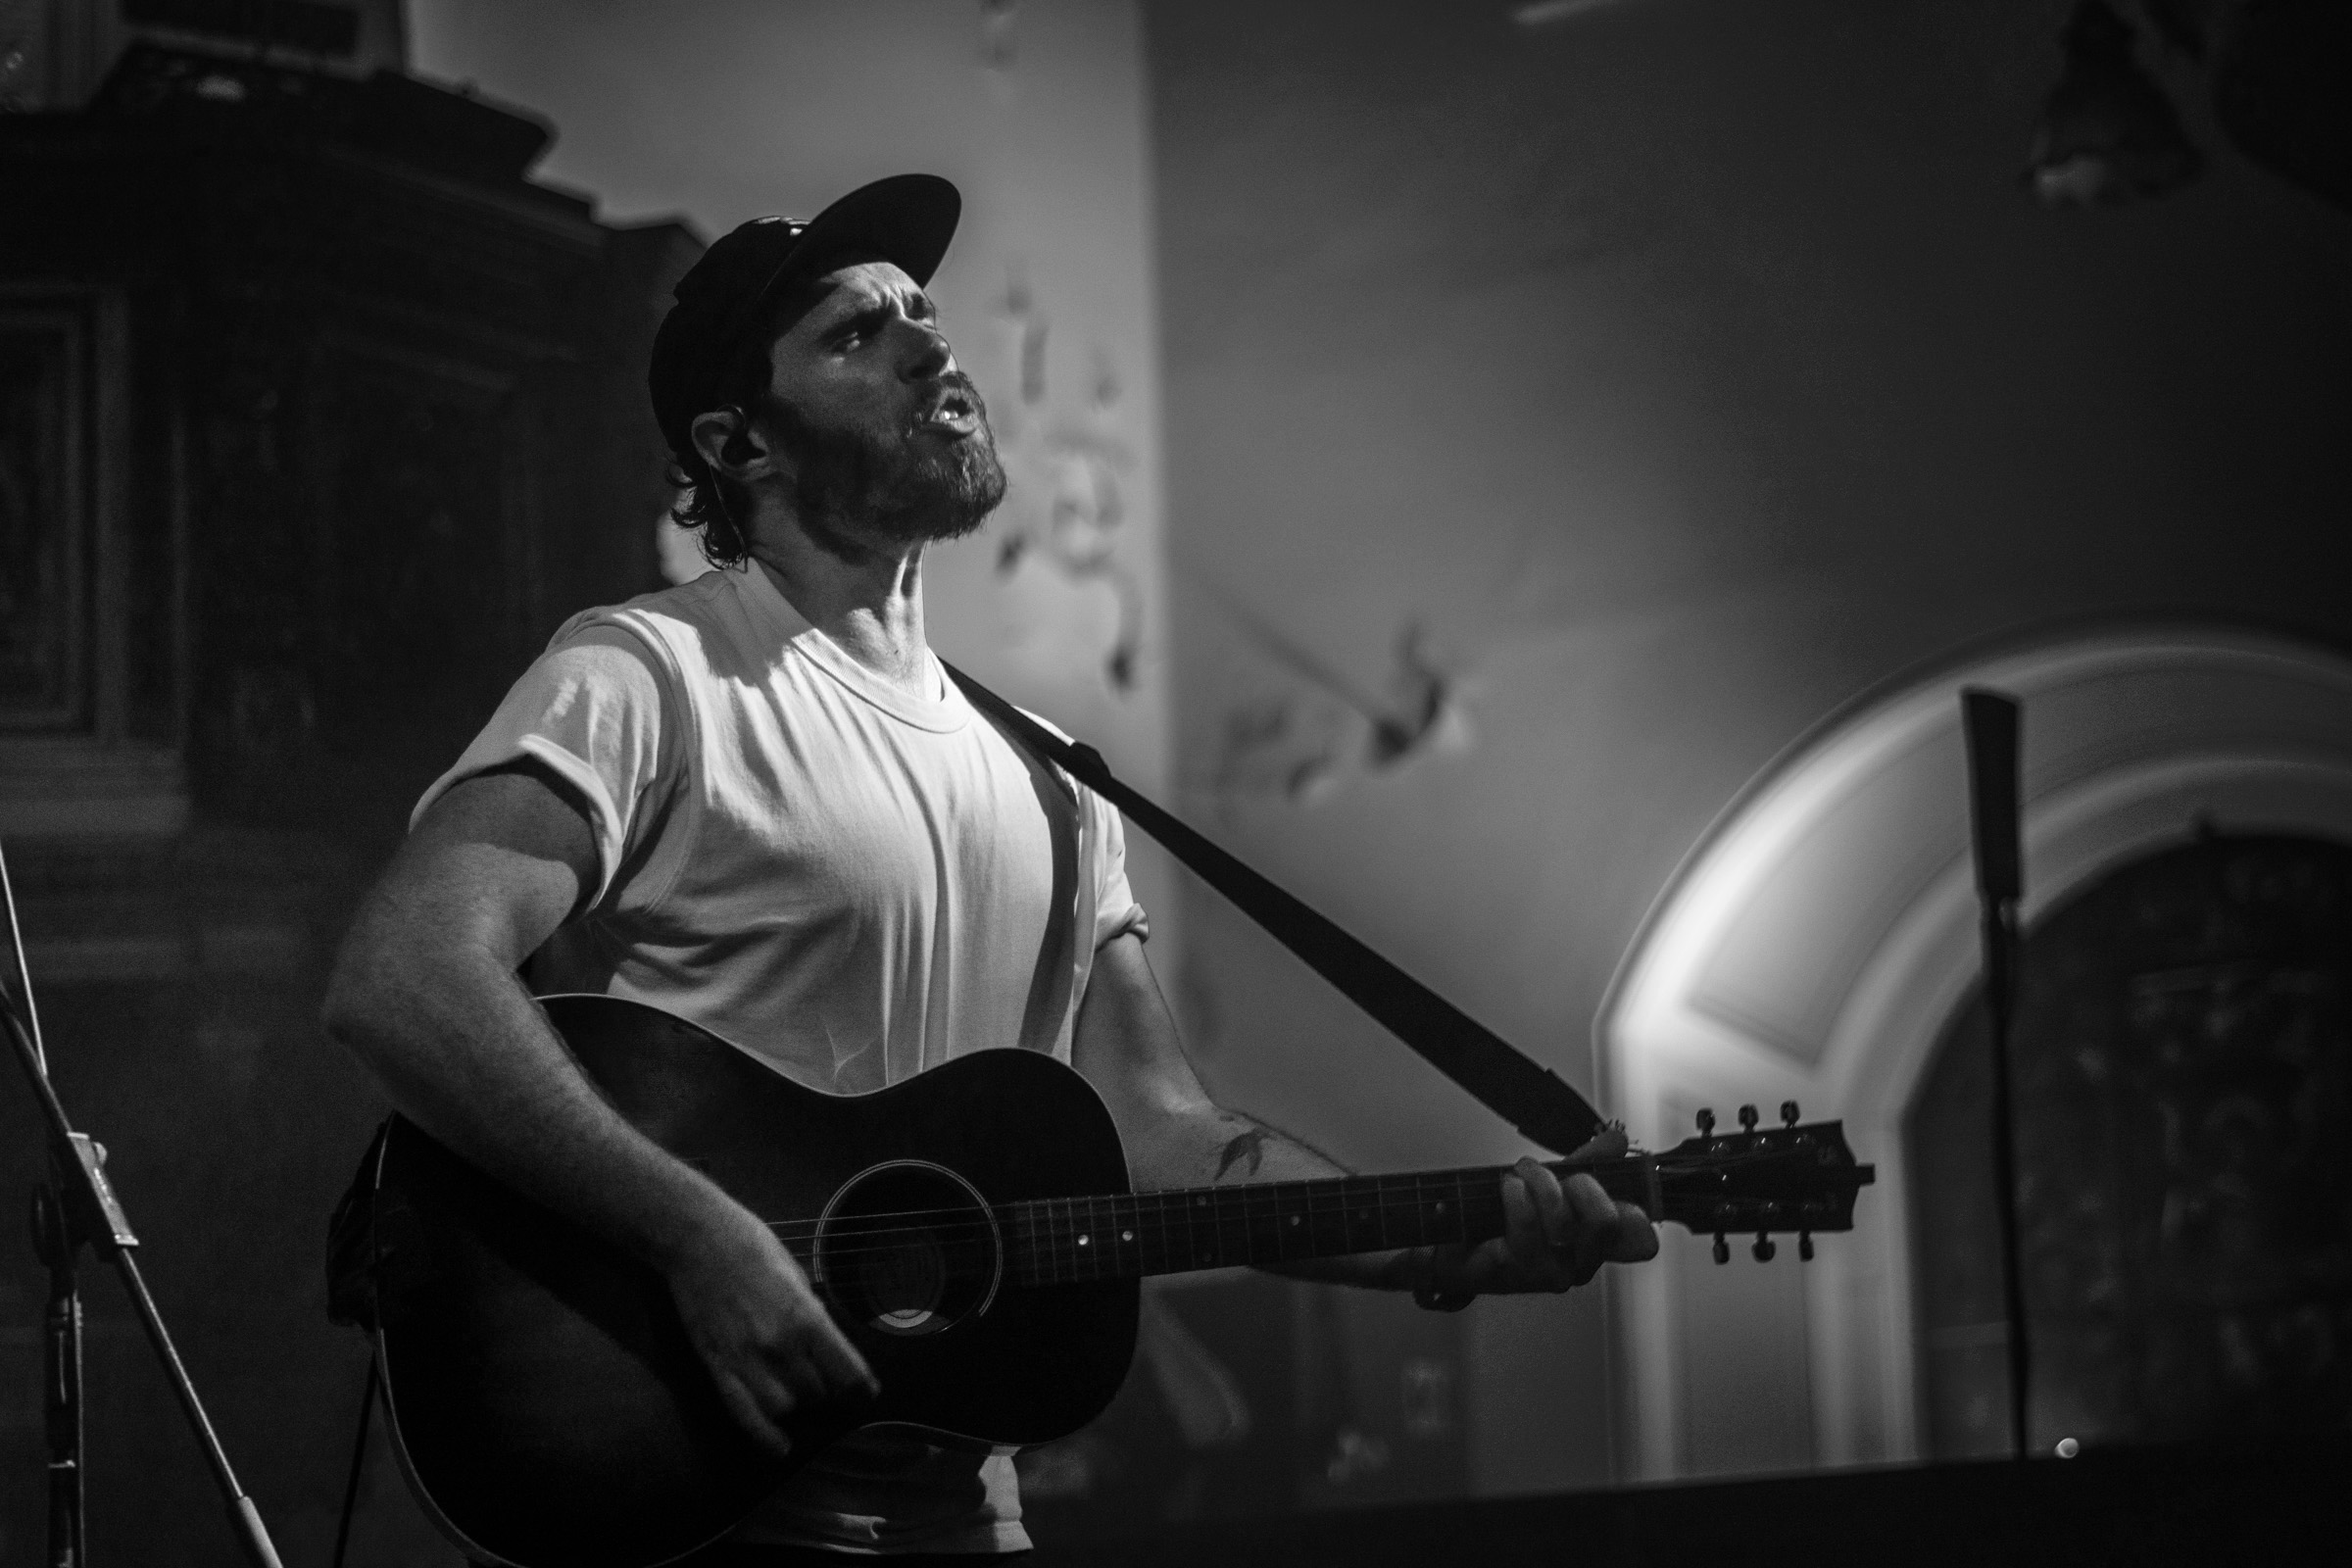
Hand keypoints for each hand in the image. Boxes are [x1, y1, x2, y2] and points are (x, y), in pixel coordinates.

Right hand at [665, 1207, 877, 1460]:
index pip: (847, 1372)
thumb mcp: (797, 1275)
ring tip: (796, 1391)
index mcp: (806, 1317)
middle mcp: (780, 1344)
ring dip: (795, 1406)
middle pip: (817, 1393)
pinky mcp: (717, 1366)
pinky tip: (779, 1448)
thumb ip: (811, 1315)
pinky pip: (744, 1415)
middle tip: (821, 1379)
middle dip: (825, 1391)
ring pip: (785, 1409)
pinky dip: (764, 1437)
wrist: (697, 1240)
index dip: (860, 1388)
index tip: (866, 1394)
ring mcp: (746, 1359)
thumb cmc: (753, 1247)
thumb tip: (826, 1345)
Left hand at [1422, 1128, 1658, 1299]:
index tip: (1602, 1183)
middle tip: (1549, 1175)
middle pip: (1605, 1221)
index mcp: (1591, 1246)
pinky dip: (1516, 1198)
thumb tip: (1618, 1140)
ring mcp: (1543, 1275)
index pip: (1639, 1242)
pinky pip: (1525, 1230)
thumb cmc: (1500, 1218)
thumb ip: (1584, 1163)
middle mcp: (1575, 1266)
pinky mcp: (1510, 1277)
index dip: (1635, 1212)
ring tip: (1517, 1177)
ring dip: (1538, 1183)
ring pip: (1563, 1221)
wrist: (1443, 1241)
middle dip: (1578, 1183)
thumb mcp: (1547, 1185)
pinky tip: (1507, 1190)